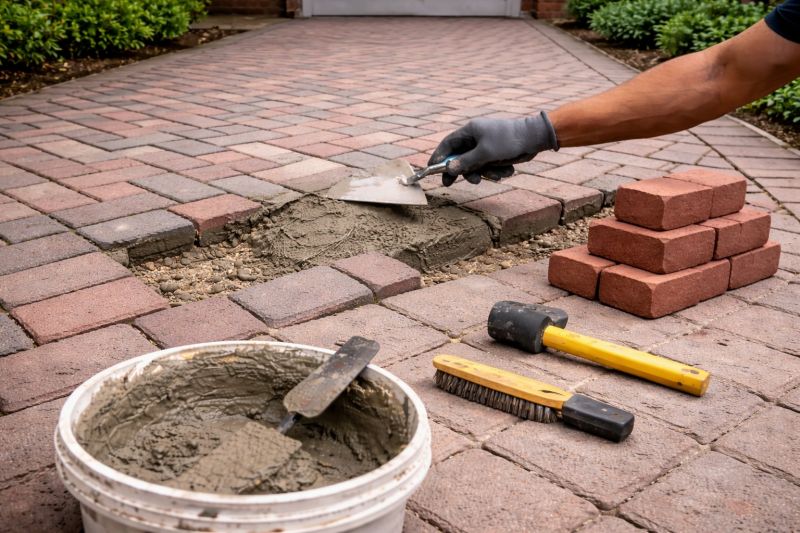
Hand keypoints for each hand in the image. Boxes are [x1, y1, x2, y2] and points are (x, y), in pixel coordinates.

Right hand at [429, 111, 558, 185]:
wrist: (534, 138)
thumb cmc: (508, 141)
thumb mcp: (485, 153)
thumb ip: (465, 162)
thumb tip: (448, 169)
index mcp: (470, 131)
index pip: (448, 143)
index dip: (438, 156)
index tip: (431, 168)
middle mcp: (476, 137)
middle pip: (459, 157)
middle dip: (460, 171)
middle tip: (450, 184)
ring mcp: (486, 146)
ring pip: (475, 165)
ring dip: (484, 173)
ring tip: (496, 175)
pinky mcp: (495, 154)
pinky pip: (488, 166)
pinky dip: (495, 171)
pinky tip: (506, 171)